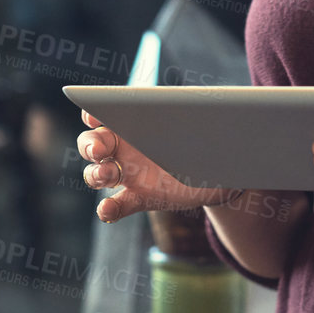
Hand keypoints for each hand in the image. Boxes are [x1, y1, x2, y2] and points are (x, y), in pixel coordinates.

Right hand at [77, 109, 238, 222]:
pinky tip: (108, 209)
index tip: (93, 115)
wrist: (223, 168)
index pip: (104, 111)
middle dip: (90, 145)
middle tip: (100, 150)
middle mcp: (125, 145)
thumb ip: (193, 111)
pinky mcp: (140, 198)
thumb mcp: (202, 118)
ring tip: (108, 176)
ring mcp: (130, 174)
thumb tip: (205, 103)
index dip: (93, 112)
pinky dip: (108, 209)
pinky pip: (116, 205)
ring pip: (97, 174)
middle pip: (92, 143)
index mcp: (134, 119)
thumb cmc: (208, 133)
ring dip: (96, 175)